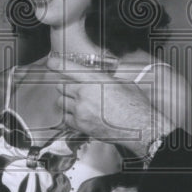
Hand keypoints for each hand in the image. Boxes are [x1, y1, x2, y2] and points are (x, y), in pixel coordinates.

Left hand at [55, 64, 173, 156]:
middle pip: (61, 86)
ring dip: (66, 101)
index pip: (69, 69)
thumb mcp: (122, 84)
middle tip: (73, 89)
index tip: (51, 63)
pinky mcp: (81, 125)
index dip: (57, 65)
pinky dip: (69, 116)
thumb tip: (98, 79)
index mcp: (96, 80)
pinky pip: (65, 118)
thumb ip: (104, 80)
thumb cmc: (135, 106)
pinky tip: (79, 116)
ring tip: (77, 103)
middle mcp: (85, 94)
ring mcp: (81, 110)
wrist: (140, 128)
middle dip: (66, 86)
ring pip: (61, 102)